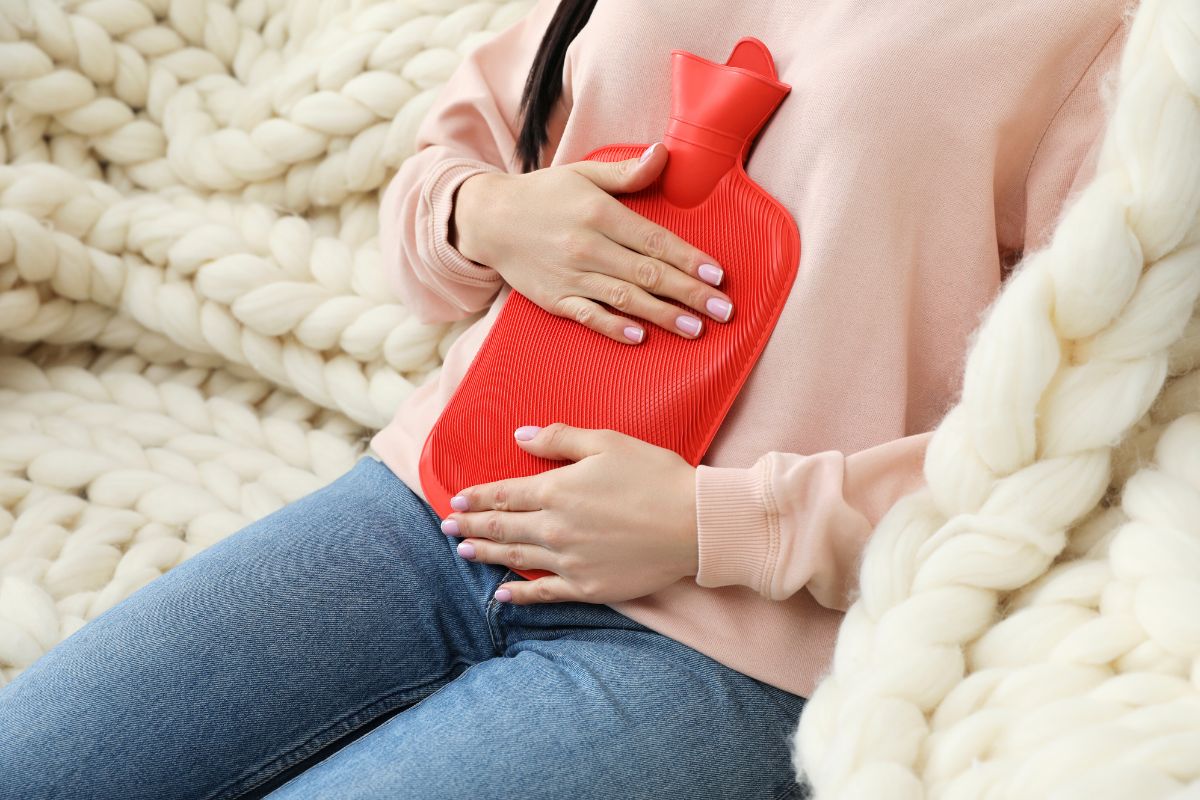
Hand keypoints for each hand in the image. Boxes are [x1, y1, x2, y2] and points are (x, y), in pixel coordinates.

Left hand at [443, 422, 698, 604]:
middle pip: (501, 527)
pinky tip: (501, 594)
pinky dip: (519, 594)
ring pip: (515, 558)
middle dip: (470, 525)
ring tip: (463, 550)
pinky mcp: (587, 586)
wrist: (694, 523)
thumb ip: (560, 438)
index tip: (458, 499)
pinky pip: (544, 593)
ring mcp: (569, 561)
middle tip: (448, 525)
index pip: (504, 494)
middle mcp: (555, 527)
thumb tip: (522, 436)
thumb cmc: (655, 475)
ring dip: (485, 554)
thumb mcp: (607, 442)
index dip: (478, 497)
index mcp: (557, 489)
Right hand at [452, 143, 734, 343]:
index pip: (654, 241)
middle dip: (689, 294)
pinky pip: (588, 316)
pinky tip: (639, 336)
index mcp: (599, 214)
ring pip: (625, 299)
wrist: (489, 220)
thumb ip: (626, 172)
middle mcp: (587, 247)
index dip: (688, 260)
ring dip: (663, 316)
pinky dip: (613, 327)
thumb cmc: (543, 195)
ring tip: (696, 329)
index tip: (717, 275)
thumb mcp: (583, 173)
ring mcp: (570, 276)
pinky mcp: (555, 299)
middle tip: (724, 310)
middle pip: (647, 275)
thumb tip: (663, 154)